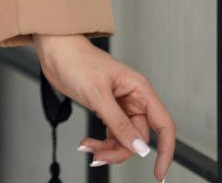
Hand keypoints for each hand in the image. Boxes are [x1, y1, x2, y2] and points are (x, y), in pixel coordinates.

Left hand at [33, 34, 174, 178]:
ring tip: (90, 149)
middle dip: (120, 151)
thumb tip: (140, 148)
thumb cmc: (77, 60)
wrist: (55, 51)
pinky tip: (87, 143)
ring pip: (124, 140)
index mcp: (139, 90)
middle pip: (139, 138)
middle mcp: (133, 99)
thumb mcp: (98, 94)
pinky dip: (101, 143)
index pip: (163, 125)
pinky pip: (112, 135)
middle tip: (100, 156)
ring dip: (108, 149)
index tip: (158, 173)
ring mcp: (120, 105)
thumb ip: (119, 123)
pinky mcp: (106, 110)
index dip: (166, 151)